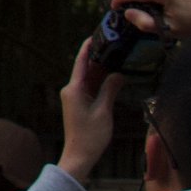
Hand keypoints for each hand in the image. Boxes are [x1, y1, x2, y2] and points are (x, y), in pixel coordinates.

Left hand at [58, 36, 118, 183]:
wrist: (79, 156)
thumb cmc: (90, 136)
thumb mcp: (103, 111)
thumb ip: (110, 90)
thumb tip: (119, 74)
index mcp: (73, 89)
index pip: (81, 62)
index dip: (88, 47)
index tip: (96, 34)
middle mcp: (71, 90)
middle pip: (86, 68)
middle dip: (98, 56)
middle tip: (113, 44)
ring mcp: (74, 97)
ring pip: (89, 78)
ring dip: (101, 69)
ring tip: (116, 56)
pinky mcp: (79, 104)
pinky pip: (90, 87)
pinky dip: (100, 82)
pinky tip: (112, 76)